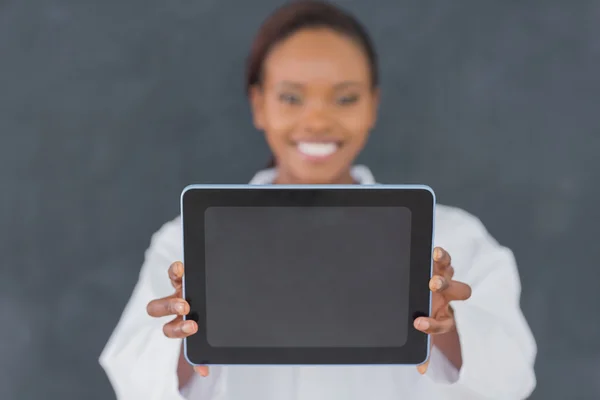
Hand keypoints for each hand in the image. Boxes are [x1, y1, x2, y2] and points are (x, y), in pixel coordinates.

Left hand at [146, 261, 209, 376]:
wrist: (209, 294)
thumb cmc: (203, 318)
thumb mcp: (202, 335)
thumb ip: (200, 354)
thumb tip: (204, 372)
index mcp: (178, 322)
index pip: (171, 329)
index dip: (179, 332)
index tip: (194, 328)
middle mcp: (173, 306)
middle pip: (158, 309)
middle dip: (170, 312)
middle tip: (186, 312)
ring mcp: (177, 291)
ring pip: (166, 291)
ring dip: (173, 300)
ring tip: (185, 302)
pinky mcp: (181, 276)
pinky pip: (174, 273)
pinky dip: (175, 271)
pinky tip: (180, 268)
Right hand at [414, 247, 471, 373]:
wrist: (428, 295)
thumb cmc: (427, 315)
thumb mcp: (426, 333)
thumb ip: (426, 349)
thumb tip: (422, 369)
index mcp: (447, 317)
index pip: (445, 323)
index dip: (433, 325)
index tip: (418, 323)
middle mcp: (450, 296)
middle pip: (460, 292)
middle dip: (446, 288)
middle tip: (432, 285)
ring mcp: (446, 279)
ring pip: (451, 272)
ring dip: (443, 268)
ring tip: (435, 261)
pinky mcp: (440, 265)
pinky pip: (444, 258)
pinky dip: (441, 255)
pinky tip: (435, 251)